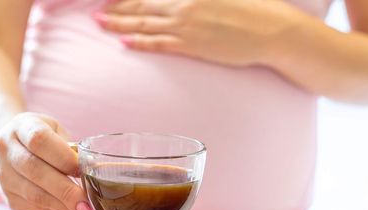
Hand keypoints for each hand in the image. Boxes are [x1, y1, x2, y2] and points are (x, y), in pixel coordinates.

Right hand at [0, 113, 95, 209]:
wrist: (13, 148)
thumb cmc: (47, 138)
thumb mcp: (58, 131)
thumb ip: (72, 148)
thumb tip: (96, 171)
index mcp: (21, 126)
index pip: (39, 140)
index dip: (63, 157)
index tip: (83, 170)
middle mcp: (7, 150)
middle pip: (36, 171)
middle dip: (66, 191)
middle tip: (88, 205)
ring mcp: (4, 175)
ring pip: (34, 195)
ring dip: (64, 206)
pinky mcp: (10, 197)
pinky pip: (36, 207)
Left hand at [92, 0, 306, 65]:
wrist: (271, 30)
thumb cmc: (254, 8)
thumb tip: (187, 1)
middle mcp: (184, 5)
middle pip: (141, 7)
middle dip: (116, 10)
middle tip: (96, 14)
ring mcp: (187, 26)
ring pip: (145, 25)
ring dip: (120, 25)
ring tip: (100, 25)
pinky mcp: (194, 46)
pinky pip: (160, 44)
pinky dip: (141, 43)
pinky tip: (125, 43)